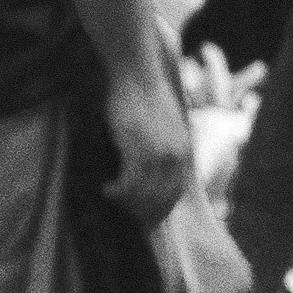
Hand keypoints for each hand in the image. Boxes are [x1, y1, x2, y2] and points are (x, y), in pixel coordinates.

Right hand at [102, 58, 195, 220]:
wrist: (139, 76)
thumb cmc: (147, 97)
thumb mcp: (167, 126)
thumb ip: (167, 148)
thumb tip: (156, 169)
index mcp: (185, 152)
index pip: (177, 192)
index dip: (162, 208)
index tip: (148, 217)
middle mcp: (176, 157)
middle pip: (162, 199)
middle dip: (145, 212)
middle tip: (128, 213)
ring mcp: (158, 156)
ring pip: (144, 195)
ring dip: (128, 202)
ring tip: (114, 197)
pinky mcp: (138, 152)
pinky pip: (128, 184)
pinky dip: (117, 191)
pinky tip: (107, 188)